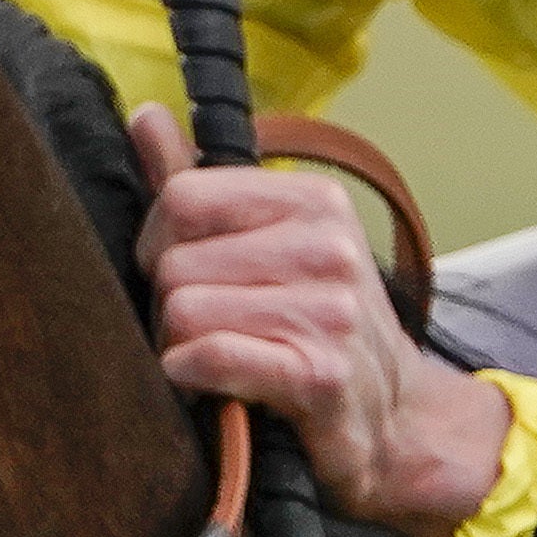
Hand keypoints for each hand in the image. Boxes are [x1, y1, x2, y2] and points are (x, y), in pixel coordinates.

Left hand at [130, 102, 511, 536]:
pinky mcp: (320, 374)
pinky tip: (214, 389)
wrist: (392, 421)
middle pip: (174, 264)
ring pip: (183, 312)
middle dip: (168, 308)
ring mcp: (331, 311)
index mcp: (316, 202)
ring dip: (180, 349)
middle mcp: (330, 247)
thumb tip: (144, 115)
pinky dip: (194, 376)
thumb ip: (199, 184)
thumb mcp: (270, 246)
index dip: (160, 245)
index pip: (182, 199)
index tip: (189, 277)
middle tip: (207, 333)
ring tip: (218, 363)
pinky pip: (212, 356)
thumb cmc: (315, 329)